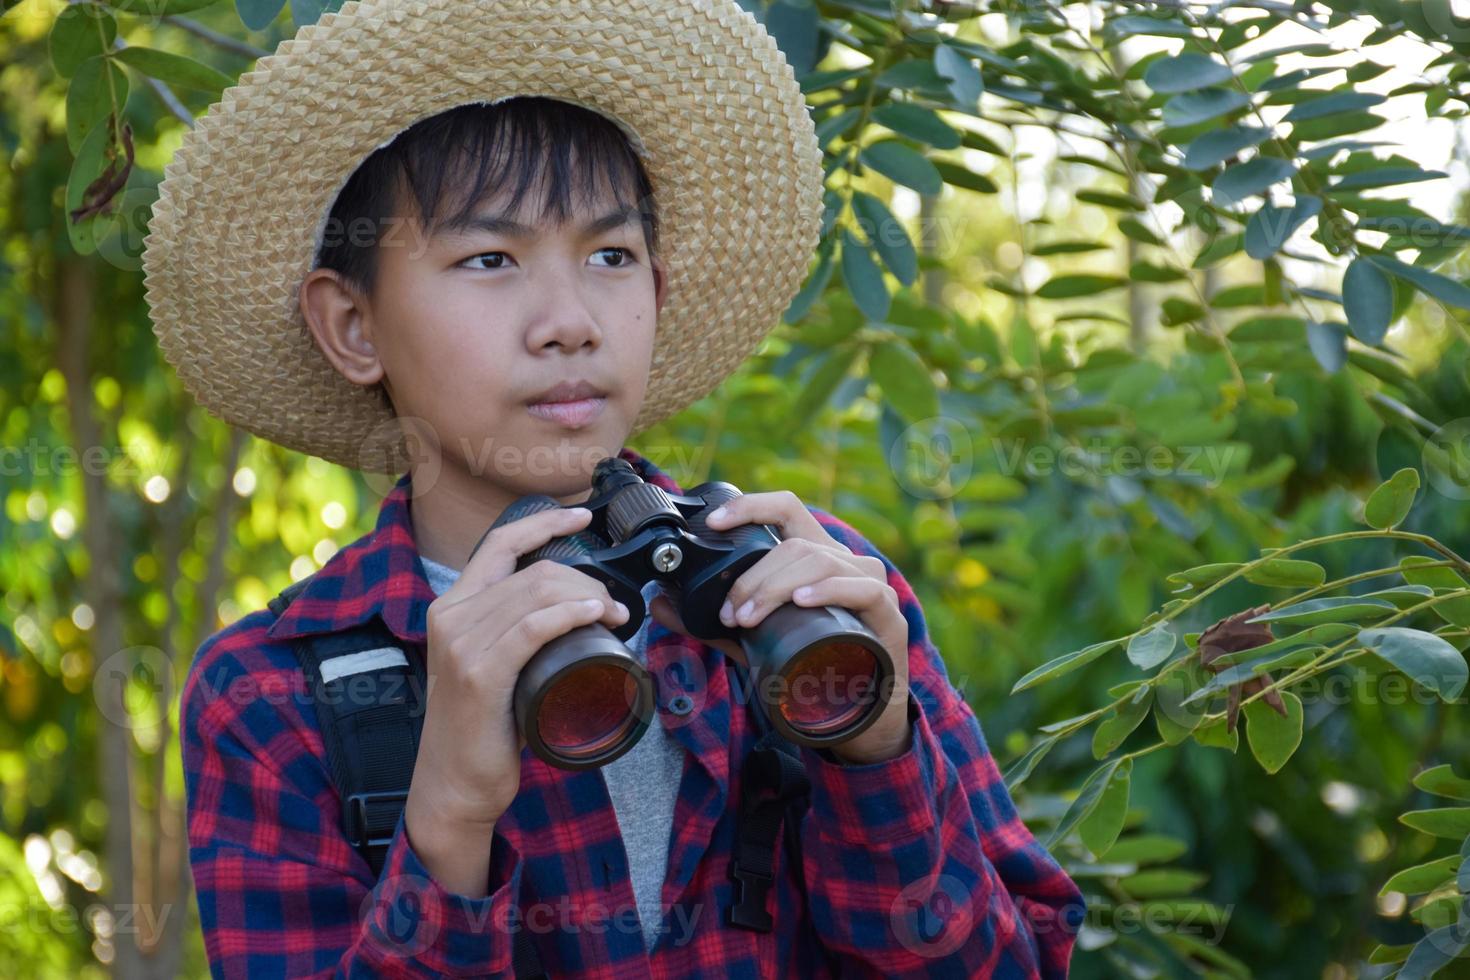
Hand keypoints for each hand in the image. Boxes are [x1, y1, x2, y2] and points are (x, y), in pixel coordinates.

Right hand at [408, 506, 629, 842]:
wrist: (454, 782)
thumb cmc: (482, 726)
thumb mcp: (489, 663)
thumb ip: (511, 632)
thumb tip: (568, 610)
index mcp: (452, 607)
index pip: (499, 542)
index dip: (543, 523)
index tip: (582, 518)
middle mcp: (450, 616)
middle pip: (532, 570)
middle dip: (585, 578)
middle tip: (616, 604)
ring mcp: (461, 644)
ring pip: (537, 593)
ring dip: (589, 597)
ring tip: (616, 615)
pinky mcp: (478, 674)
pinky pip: (533, 628)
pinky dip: (570, 614)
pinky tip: (596, 615)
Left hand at [650, 491, 912, 763]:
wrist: (859, 716)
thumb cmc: (811, 666)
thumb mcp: (754, 642)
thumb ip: (712, 623)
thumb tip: (658, 603)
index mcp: (813, 556)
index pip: (786, 509)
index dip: (751, 506)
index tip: (715, 523)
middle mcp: (843, 562)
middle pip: (795, 544)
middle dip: (754, 577)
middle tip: (730, 614)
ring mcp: (868, 584)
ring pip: (821, 561)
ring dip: (777, 588)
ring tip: (750, 619)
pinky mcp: (888, 615)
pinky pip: (861, 588)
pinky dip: (828, 591)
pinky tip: (802, 601)